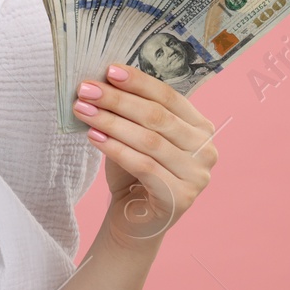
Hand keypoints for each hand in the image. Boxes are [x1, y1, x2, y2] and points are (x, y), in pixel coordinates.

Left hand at [71, 63, 219, 250]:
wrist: (135, 219)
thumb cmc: (134, 172)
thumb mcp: (134, 136)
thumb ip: (131, 112)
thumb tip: (104, 79)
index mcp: (200, 128)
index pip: (169, 97)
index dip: (139, 82)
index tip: (109, 70)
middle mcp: (206, 150)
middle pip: (157, 117)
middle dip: (118, 100)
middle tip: (86, 89)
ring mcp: (198, 176)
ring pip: (149, 140)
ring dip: (111, 122)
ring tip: (82, 110)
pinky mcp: (181, 197)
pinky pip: (143, 165)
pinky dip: (115, 148)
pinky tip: (93, 137)